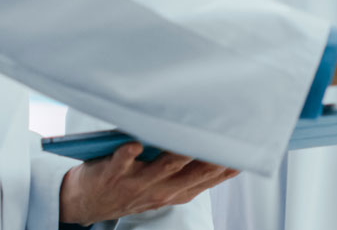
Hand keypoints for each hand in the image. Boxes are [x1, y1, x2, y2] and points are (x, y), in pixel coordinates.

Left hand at [57, 142, 237, 225]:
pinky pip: (122, 162)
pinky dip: (129, 153)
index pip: (210, 179)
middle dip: (212, 156)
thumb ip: (188, 171)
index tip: (247, 146)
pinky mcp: (113, 174)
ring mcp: (137, 183)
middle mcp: (161, 190)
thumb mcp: (165, 187)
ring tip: (190, 135)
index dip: (229, 165)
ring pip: (164, 168)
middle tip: (227, 135)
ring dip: (178, 154)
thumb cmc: (131, 186)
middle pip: (194, 173)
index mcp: (177, 192)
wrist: (89, 202)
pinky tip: (136, 143)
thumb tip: (214, 145)